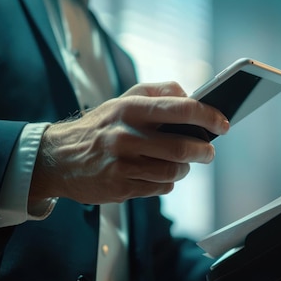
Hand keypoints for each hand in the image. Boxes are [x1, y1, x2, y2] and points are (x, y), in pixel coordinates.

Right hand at [29, 82, 229, 203]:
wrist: (58, 158)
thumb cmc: (98, 127)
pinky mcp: (120, 188)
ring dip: (185, 169)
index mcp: (128, 109)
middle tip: (208, 151)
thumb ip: (156, 91)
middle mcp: (125, 136)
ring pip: (173, 172)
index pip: (178, 108)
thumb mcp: (122, 100)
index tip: (223, 123)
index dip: (207, 115)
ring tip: (183, 164)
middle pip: (181, 147)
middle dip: (204, 151)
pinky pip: (160, 188)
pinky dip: (167, 182)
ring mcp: (122, 164)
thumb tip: (188, 94)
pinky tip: (159, 175)